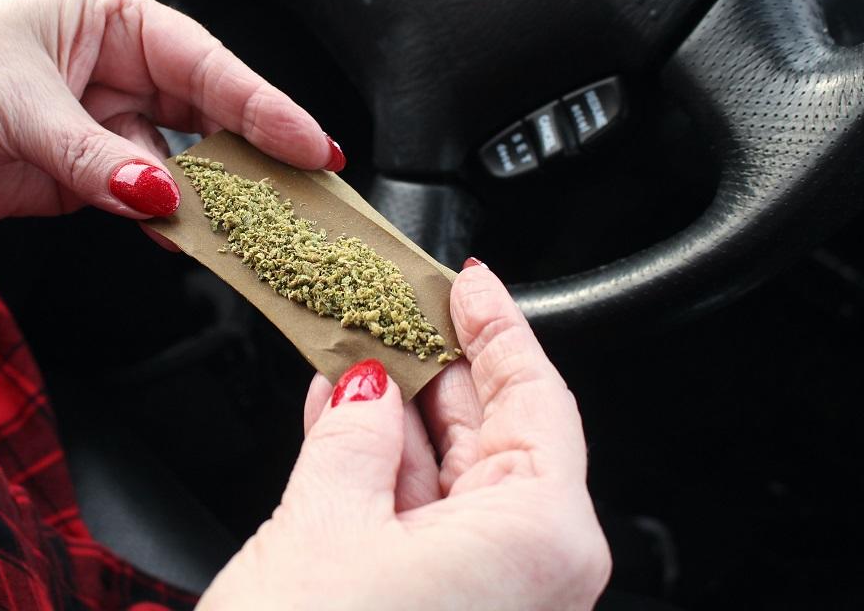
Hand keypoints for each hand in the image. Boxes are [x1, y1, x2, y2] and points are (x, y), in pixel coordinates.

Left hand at [0, 0, 341, 220]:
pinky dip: (168, 226)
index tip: (310, 144)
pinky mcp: (88, 178)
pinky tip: (191, 240)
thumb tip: (161, 196)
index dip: (263, 106)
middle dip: (256, 157)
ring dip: (214, 201)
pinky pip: (145, 203)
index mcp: (112, 20)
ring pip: (183, 168)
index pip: (204, 65)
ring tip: (257, 229)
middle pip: (210, 117)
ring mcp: (107, 127)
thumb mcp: (15, 104)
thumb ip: (93, 156)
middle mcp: (120, 71)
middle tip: (306, 196)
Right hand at [199, 262, 609, 610]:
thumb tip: (365, 383)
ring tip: (347, 354)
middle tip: (388, 307)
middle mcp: (532, 576)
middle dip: (436, 367)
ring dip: (397, 416)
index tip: (469, 284)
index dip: (499, 328)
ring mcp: (488, 602)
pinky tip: (341, 425)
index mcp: (541, 540)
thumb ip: (352, 433)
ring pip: (451, 478)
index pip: (537, 397)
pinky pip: (424, 523)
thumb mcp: (323, 521)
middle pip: (496, 434)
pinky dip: (382, 472)